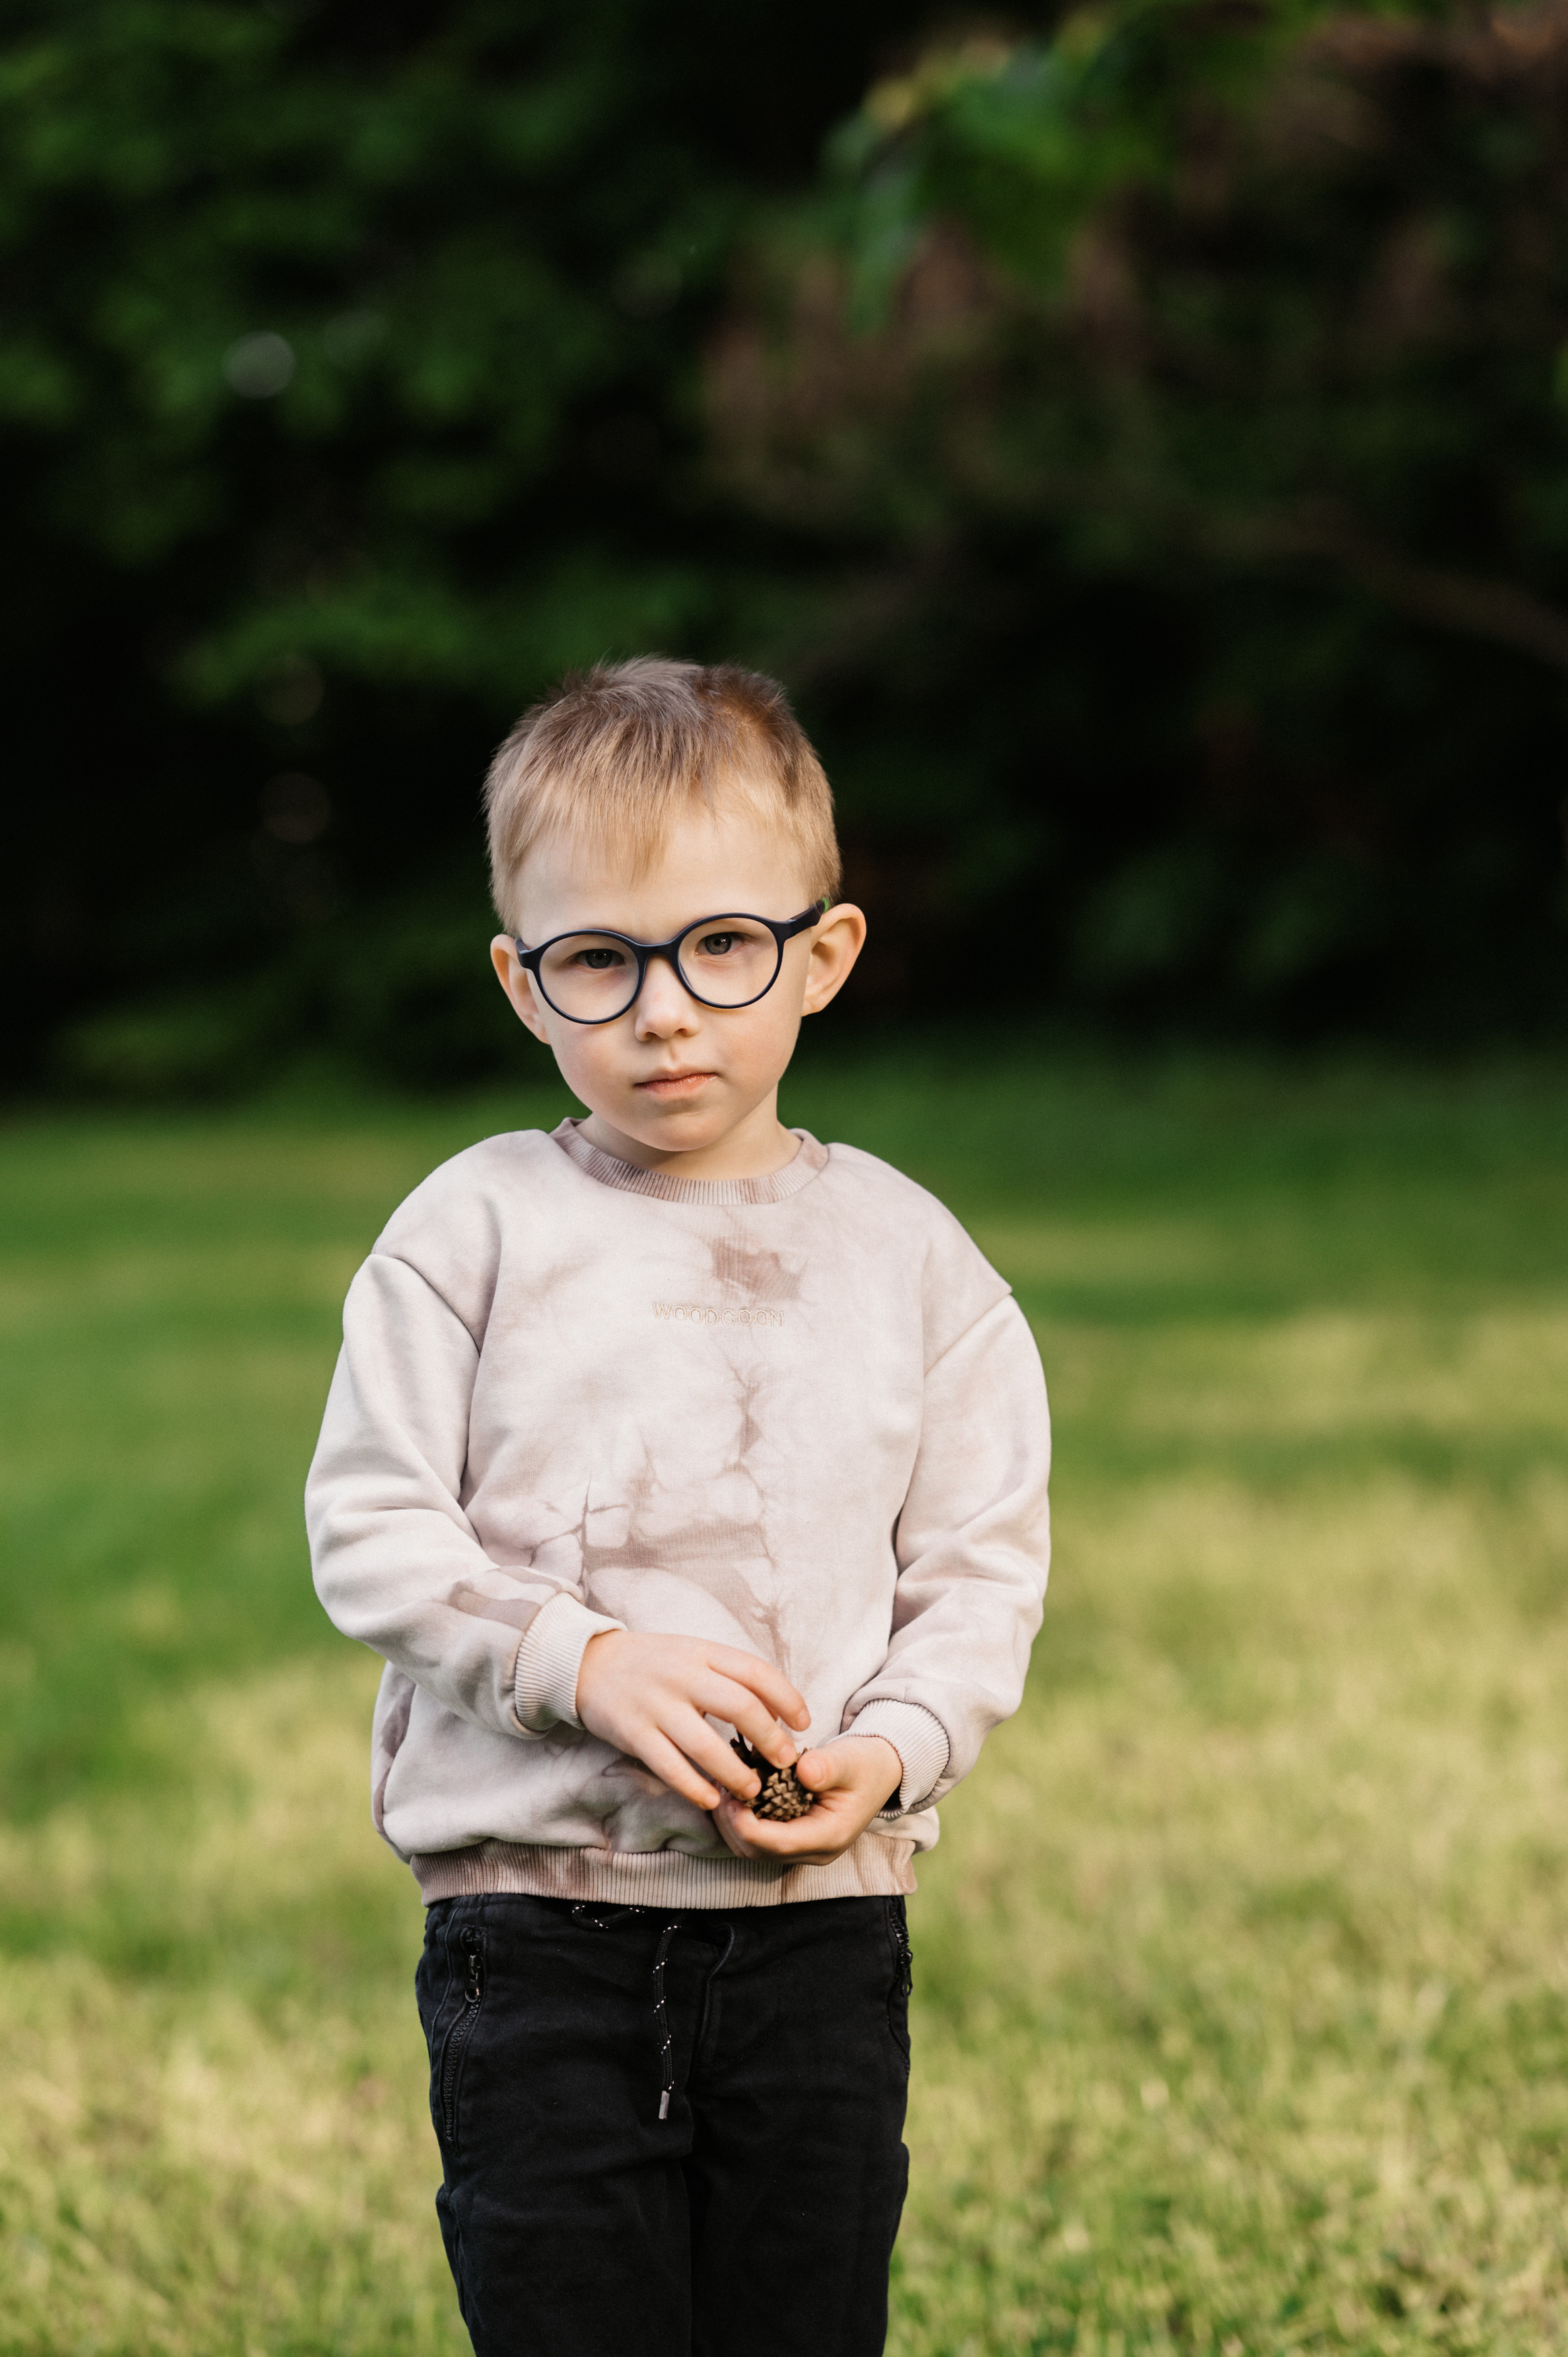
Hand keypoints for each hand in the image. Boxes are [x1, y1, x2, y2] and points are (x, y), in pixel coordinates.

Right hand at [575, 1630, 808, 1810]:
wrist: (588, 1663)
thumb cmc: (653, 1663)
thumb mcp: (692, 1654)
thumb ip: (728, 1676)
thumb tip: (775, 1711)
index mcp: (702, 1651)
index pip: (756, 1672)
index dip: (787, 1698)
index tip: (803, 1723)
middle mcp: (682, 1675)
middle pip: (740, 1707)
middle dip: (770, 1739)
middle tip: (785, 1762)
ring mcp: (657, 1705)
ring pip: (706, 1745)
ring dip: (736, 1773)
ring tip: (753, 1790)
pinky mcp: (634, 1733)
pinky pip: (670, 1766)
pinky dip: (694, 1787)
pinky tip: (712, 1800)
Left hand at [714, 1736, 903, 1866]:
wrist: (877, 1770)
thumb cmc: (864, 1764)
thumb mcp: (851, 1760)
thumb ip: (828, 1766)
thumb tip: (803, 1771)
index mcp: (829, 1837)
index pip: (779, 1843)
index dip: (747, 1824)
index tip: (731, 1796)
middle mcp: (812, 1851)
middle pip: (758, 1852)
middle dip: (732, 1823)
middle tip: (720, 1787)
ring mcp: (801, 1848)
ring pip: (750, 1849)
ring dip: (730, 1822)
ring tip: (722, 1788)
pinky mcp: (790, 1838)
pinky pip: (754, 1839)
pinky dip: (738, 1819)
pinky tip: (732, 1793)